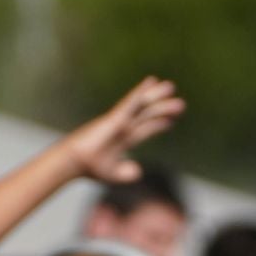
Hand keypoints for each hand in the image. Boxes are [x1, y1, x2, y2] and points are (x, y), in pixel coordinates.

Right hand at [61, 77, 183, 183]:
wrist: (74, 162)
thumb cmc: (88, 168)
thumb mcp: (112, 174)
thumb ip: (126, 173)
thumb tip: (138, 170)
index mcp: (121, 140)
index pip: (144, 130)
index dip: (158, 125)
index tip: (171, 121)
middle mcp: (121, 127)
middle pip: (147, 115)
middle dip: (162, 108)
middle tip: (180, 103)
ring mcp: (118, 120)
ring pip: (142, 106)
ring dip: (157, 96)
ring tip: (171, 87)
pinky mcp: (114, 118)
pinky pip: (131, 102)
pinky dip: (141, 91)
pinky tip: (151, 81)